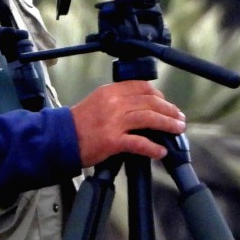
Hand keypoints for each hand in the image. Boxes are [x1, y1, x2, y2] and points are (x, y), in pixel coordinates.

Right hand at [68, 80, 184, 166]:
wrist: (60, 138)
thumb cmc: (79, 121)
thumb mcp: (98, 101)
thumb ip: (118, 100)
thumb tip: (142, 105)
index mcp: (111, 91)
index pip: (142, 87)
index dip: (159, 95)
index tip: (166, 103)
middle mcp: (115, 103)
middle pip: (150, 102)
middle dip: (169, 110)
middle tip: (179, 117)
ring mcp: (114, 122)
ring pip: (149, 118)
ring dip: (167, 124)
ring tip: (178, 130)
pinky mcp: (113, 141)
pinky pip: (139, 143)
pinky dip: (153, 148)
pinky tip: (161, 152)